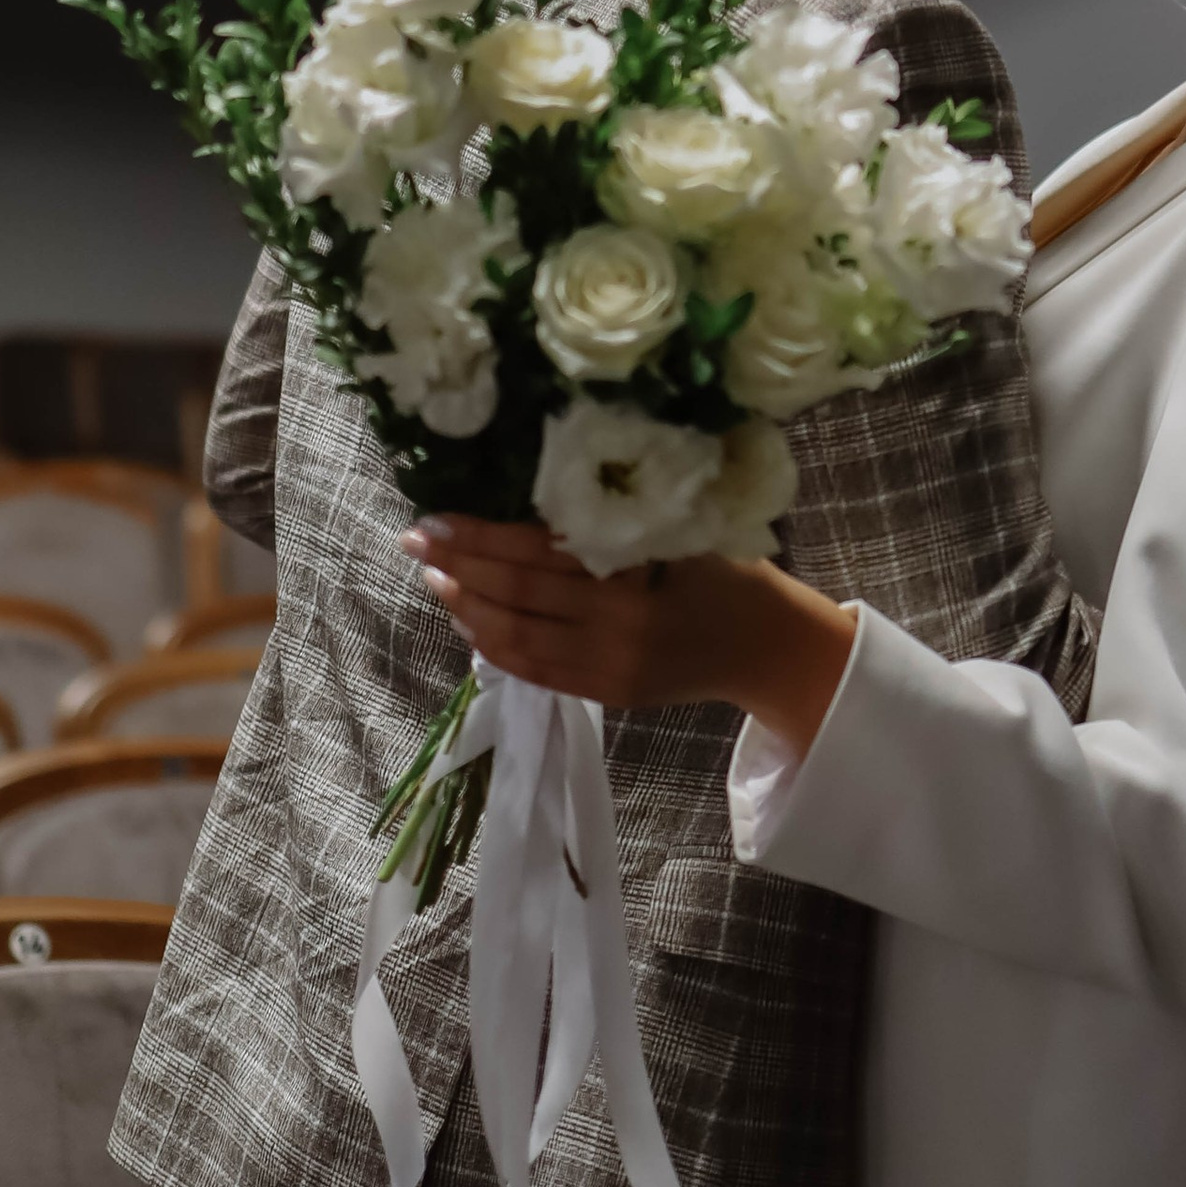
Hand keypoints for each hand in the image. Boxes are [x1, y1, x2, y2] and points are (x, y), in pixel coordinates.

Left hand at [404, 517, 855, 754]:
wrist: (769, 646)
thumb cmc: (728, 570)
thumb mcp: (679, 528)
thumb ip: (614, 520)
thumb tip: (530, 494)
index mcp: (635, 570)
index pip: (539, 551)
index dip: (481, 537)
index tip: (436, 520)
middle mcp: (617, 623)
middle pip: (518, 593)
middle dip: (459, 568)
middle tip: (416, 543)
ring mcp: (609, 665)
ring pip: (517, 638)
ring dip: (468, 608)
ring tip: (437, 580)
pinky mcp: (607, 692)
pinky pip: (536, 671)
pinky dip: (496, 647)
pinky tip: (471, 622)